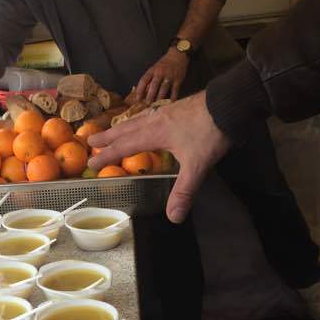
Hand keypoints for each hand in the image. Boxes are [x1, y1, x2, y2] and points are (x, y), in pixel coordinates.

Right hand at [87, 91, 231, 223]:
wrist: (229, 103)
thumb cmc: (210, 132)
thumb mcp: (197, 165)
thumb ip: (184, 190)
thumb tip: (173, 217)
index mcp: (155, 133)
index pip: (124, 147)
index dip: (107, 156)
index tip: (91, 163)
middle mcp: (156, 120)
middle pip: (126, 129)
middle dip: (108, 137)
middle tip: (91, 141)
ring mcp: (166, 111)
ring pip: (137, 119)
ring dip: (122, 126)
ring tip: (113, 130)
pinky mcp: (177, 107)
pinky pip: (150, 114)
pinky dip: (140, 119)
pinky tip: (147, 120)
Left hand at [135, 48, 188, 103]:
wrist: (177, 55)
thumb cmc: (163, 64)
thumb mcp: (154, 68)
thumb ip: (149, 78)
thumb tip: (143, 92)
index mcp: (152, 70)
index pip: (144, 80)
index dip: (140, 90)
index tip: (138, 98)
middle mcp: (160, 73)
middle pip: (154, 85)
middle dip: (150, 95)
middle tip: (147, 103)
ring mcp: (169, 76)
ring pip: (163, 88)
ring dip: (160, 98)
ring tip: (157, 105)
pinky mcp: (178, 79)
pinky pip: (175, 90)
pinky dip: (173, 97)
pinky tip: (170, 102)